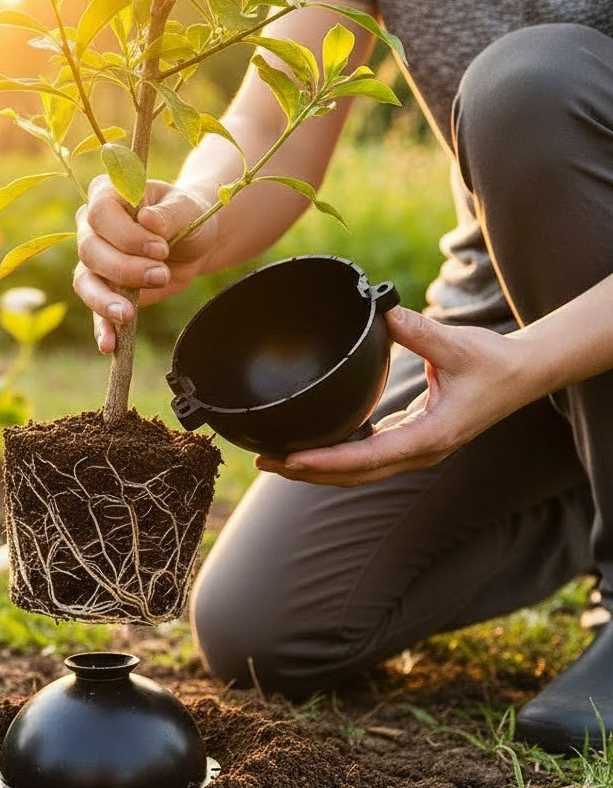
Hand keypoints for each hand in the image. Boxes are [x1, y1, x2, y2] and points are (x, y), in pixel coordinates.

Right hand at [74, 176, 218, 352]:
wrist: (194, 242)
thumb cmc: (188, 216)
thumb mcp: (188, 209)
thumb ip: (169, 213)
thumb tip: (147, 220)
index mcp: (107, 194)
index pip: (100, 213)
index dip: (127, 235)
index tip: (161, 248)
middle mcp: (91, 225)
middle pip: (90, 249)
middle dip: (124, 268)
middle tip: (161, 275)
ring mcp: (93, 260)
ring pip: (84, 281)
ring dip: (105, 301)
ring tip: (129, 315)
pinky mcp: (102, 289)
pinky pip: (94, 310)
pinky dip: (101, 328)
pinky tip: (109, 345)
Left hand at [255, 307, 540, 485]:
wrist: (522, 375)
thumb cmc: (493, 361)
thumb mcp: (457, 345)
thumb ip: (418, 331)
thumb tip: (382, 311)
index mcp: (430, 437)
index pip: (367, 458)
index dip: (326, 461)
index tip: (291, 459)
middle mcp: (419, 452)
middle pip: (353, 475)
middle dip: (307, 472)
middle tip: (264, 461)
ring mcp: (414, 451)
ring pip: (357, 472)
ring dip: (317, 469)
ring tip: (276, 459)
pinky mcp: (410, 441)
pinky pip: (366, 457)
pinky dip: (336, 456)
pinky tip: (310, 446)